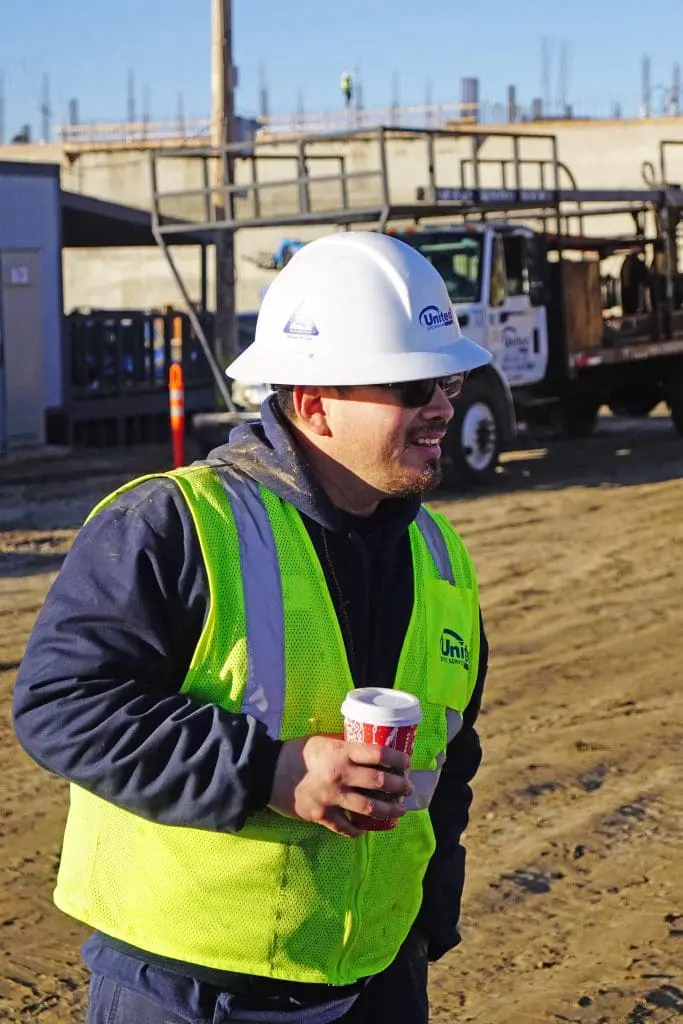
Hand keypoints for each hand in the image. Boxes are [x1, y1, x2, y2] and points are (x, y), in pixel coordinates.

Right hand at [268, 735, 412, 836]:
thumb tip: (369, 749)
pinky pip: (346, 827)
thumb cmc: (296, 753)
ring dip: (388, 811)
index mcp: (341, 752)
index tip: (406, 763)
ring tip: (398, 811)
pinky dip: (358, 829)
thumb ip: (345, 746)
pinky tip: (365, 829)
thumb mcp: (323, 741)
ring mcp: (331, 797)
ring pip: (369, 808)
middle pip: (380, 782)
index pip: (378, 754)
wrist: (268, 773)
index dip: (397, 758)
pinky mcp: (321, 815)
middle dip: (399, 787)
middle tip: (408, 789)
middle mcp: (340, 775)